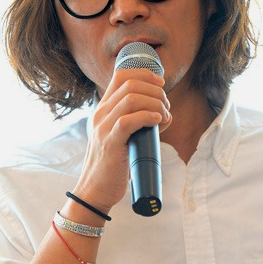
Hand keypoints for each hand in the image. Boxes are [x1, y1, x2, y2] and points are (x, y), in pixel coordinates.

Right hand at [74, 68, 171, 212]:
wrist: (96, 189)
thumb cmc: (114, 164)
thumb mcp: (123, 136)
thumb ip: (137, 121)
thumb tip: (163, 113)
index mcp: (104, 109)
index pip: (121, 75)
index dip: (145, 74)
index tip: (161, 84)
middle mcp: (101, 114)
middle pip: (130, 84)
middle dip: (156, 91)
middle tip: (166, 108)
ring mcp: (104, 127)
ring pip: (131, 99)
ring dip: (155, 104)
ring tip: (165, 117)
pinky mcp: (110, 143)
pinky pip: (129, 120)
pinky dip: (148, 117)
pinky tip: (158, 122)